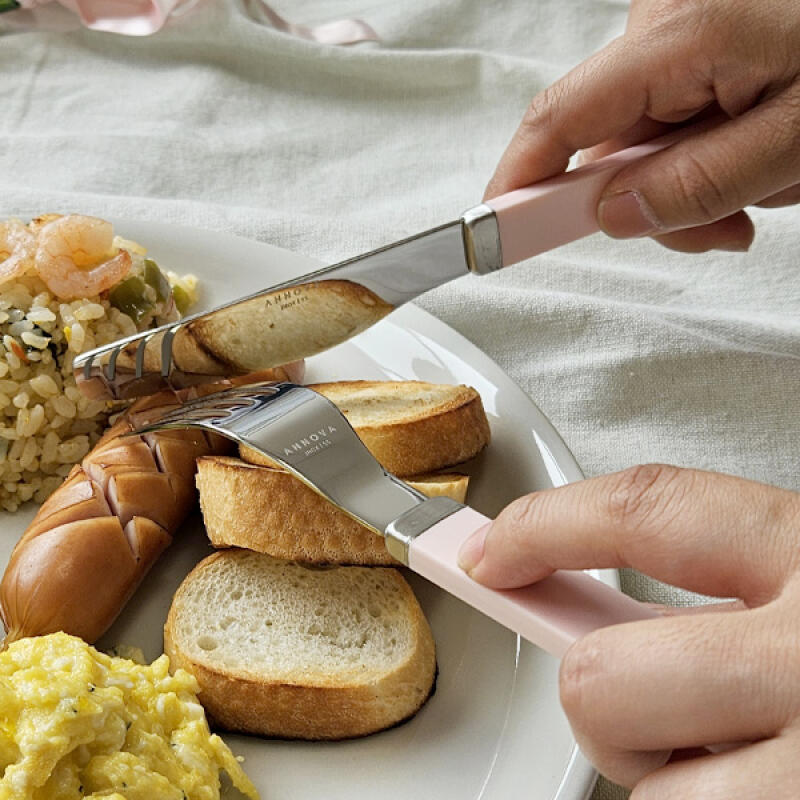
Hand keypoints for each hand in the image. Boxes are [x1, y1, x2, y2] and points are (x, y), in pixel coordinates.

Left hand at [458, 464, 799, 794]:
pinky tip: (744, 781)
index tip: (489, 552)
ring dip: (646, 763)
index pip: (639, 509)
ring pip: (628, 769)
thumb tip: (582, 599)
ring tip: (714, 746)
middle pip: (596, 670)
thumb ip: (712, 586)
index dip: (541, 527)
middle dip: (591, 687)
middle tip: (643, 694)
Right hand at [486, 0, 799, 252]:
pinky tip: (752, 151)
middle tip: (720, 228)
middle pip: (604, 145)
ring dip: (688, 183)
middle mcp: (665, 22)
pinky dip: (703, 154)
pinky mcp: (693, 45)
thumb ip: (699, 184)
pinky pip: (667, 121)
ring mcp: (678, 32)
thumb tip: (614, 216)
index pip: (561, 120)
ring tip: (761, 182)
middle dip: (652, 201)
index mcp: (684, 31)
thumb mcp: (799, 139)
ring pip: (639, 143)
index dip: (520, 185)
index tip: (495, 236)